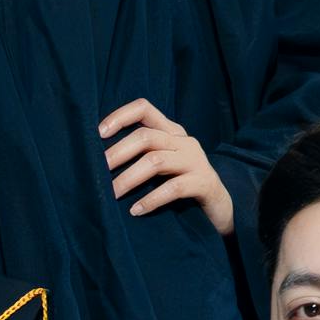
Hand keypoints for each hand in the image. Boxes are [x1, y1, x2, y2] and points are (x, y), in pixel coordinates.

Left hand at [100, 99, 232, 234]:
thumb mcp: (161, 165)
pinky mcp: (203, 183)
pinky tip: (136, 210)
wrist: (220, 208)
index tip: (99, 133)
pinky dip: (151, 199)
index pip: (144, 109)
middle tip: (98, 171)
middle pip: (146, 136)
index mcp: (171, 132)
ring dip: (129, 178)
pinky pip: (173, 188)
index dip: (121, 116)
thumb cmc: (181, 185)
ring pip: (156, 161)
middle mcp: (184, 142)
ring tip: (112, 194)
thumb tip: (99, 162)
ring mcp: (195, 161)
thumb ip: (141, 155)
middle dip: (118, 153)